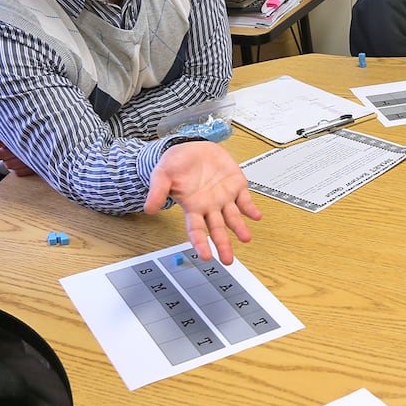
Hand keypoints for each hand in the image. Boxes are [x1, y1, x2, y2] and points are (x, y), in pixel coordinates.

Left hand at [0, 128, 35, 176]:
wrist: (58, 144)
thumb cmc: (35, 133)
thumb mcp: (17, 128)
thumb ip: (0, 130)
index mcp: (14, 136)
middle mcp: (19, 148)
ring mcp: (26, 159)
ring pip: (7, 164)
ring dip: (5, 160)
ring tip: (10, 155)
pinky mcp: (32, 168)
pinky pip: (16, 172)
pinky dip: (15, 167)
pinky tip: (19, 161)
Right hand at [144, 140, 261, 263]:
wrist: (191, 146)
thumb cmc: (176, 163)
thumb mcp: (162, 174)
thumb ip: (158, 191)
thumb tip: (149, 208)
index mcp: (192, 207)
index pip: (196, 230)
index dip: (201, 243)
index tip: (205, 256)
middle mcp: (209, 206)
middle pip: (217, 229)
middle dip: (222, 245)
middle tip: (227, 259)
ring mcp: (224, 197)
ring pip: (233, 217)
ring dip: (240, 228)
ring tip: (246, 238)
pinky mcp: (236, 184)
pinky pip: (245, 200)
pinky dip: (251, 208)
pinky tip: (256, 216)